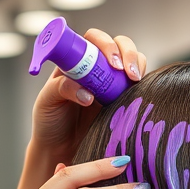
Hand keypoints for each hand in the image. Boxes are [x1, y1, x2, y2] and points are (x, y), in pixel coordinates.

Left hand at [27, 29, 146, 171]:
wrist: (60, 149)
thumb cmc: (49, 122)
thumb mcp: (46, 102)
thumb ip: (61, 89)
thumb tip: (86, 91)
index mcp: (75, 62)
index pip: (93, 39)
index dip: (105, 44)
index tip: (111, 63)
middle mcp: (95, 67)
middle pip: (118, 44)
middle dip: (127, 52)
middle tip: (127, 72)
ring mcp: (111, 82)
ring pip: (132, 61)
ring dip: (137, 65)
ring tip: (134, 81)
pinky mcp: (122, 98)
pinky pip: (137, 85)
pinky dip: (142, 84)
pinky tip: (139, 93)